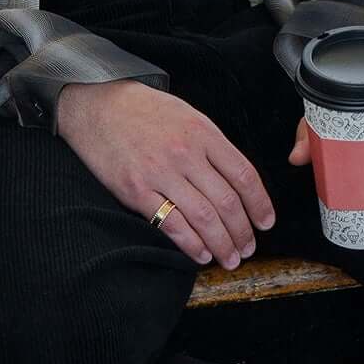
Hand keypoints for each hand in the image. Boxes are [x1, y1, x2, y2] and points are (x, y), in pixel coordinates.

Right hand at [56, 79, 273, 268]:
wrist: (97, 105)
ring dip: (222, 244)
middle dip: (243, 232)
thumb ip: (212, 146)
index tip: (266, 222)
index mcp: (203, 133)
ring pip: (204, 217)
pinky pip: (171, 224)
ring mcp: (160, 173)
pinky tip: (201, 254)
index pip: (243, 175)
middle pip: (227, 202)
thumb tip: (236, 180)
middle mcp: (186, 153)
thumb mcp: (187, 116)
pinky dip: (191, 244)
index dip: (260, 204)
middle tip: (248, 248)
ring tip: (230, 258)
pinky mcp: (136, 190)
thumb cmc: (144, 111)